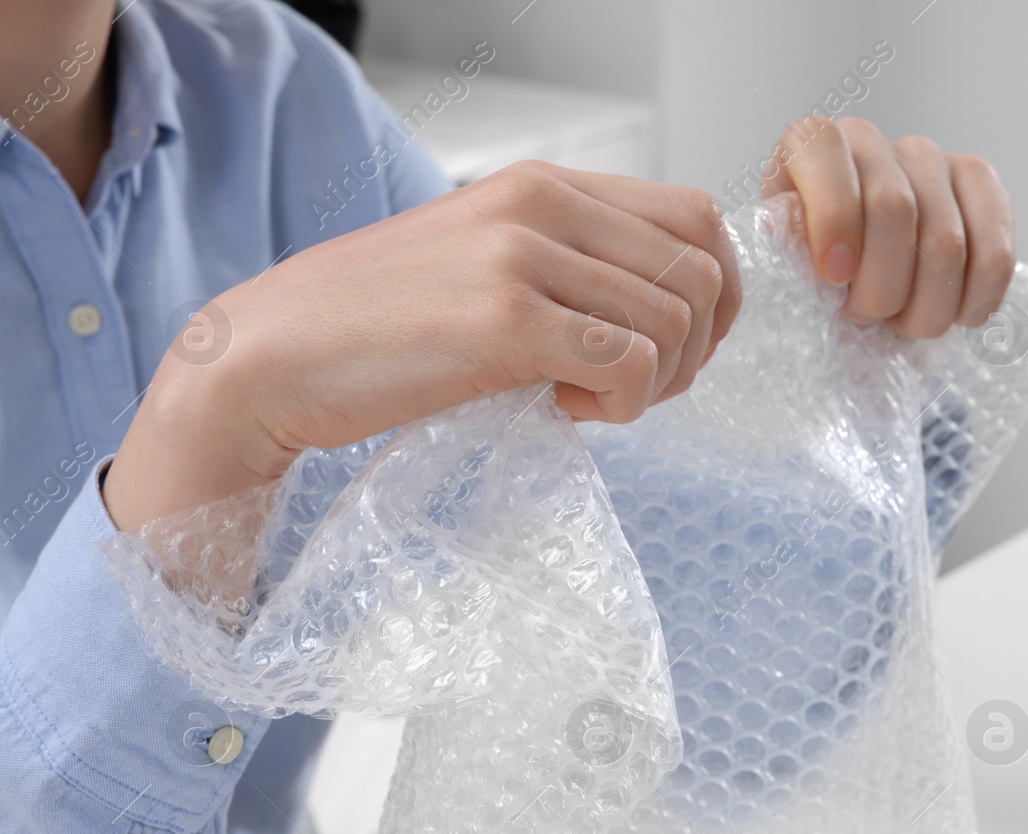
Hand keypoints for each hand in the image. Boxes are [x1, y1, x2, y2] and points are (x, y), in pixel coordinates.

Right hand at [104, 162, 739, 529]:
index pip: (697, 220)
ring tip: (581, 399)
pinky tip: (562, 411)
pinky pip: (631, 366)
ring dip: (652, 385)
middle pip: (703, 275)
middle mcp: (542, 202)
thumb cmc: (383, 330)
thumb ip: (572, 269)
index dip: (712, 298)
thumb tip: (676, 318)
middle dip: (690, 352)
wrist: (271, 359)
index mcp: (546, 184)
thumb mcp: (491, 269)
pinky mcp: (504, 318)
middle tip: (626, 390)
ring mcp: (522, 255)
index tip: (666, 353)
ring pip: (677, 323)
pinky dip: (620, 406)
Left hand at [762, 117, 1014, 337]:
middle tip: (867, 318)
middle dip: (881, 289)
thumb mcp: (784, 261)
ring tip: (904, 321)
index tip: (835, 275)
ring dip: (925, 308)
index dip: (833, 216)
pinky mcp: (980, 182)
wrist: (855, 269)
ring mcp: (929, 157)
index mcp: (808, 146)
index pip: (824, 152)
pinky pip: (995, 252)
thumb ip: (793, 254)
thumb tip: (834, 265)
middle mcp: (869, 139)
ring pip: (946, 243)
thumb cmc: (813, 267)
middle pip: (894, 210)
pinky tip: (957, 316)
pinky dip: (977, 299)